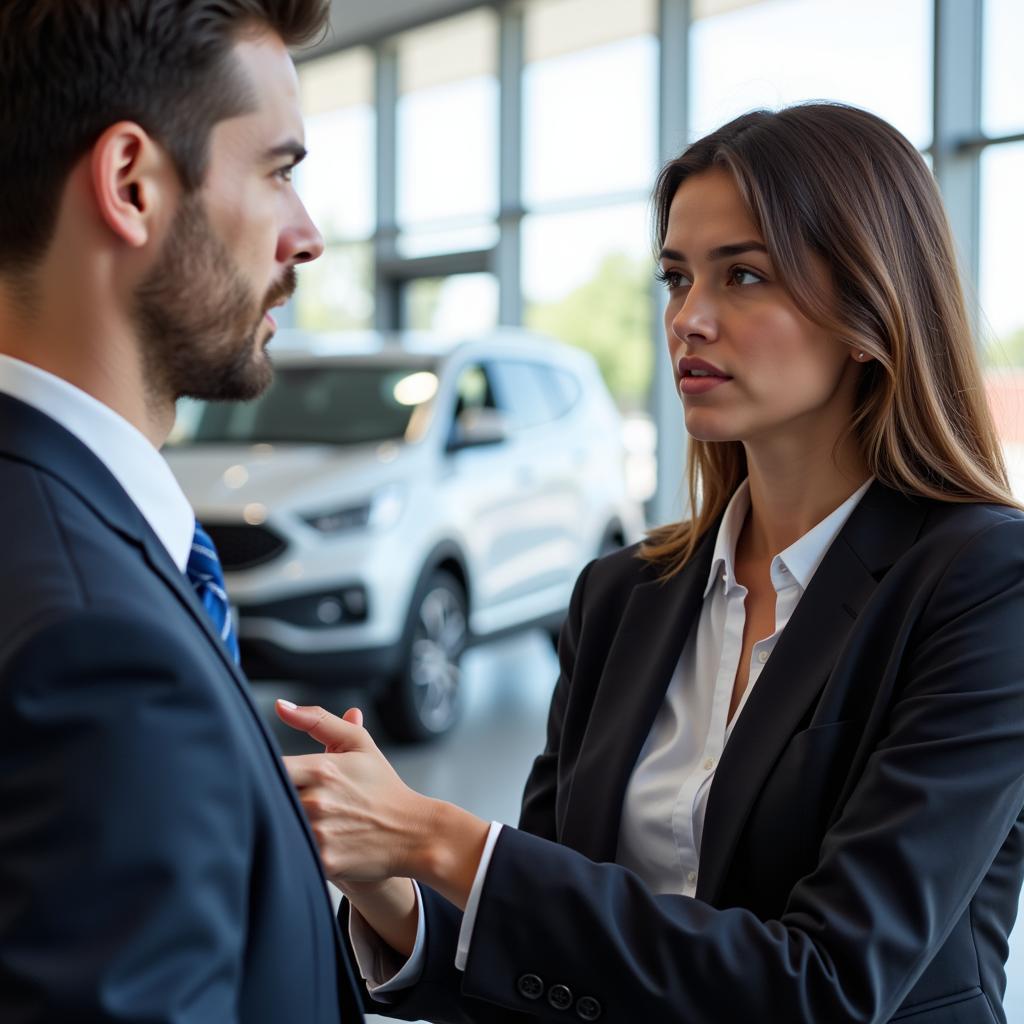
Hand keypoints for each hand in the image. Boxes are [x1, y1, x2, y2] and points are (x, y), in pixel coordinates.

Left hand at [277, 701, 435, 884]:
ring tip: (305, 819)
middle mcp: (317, 802)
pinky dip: (296, 848)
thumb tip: (280, 706)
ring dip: (283, 823)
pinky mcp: (323, 862)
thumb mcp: (357, 744)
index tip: (273, 774)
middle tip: (290, 798)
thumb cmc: (382, 787)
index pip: (269, 768)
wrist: (412, 833)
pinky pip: (293, 853)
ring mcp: (319, 834)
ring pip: (279, 825)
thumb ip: (317, 720)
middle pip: (269, 798)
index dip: (262, 771)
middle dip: (274, 797)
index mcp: (321, 769)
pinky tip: (313, 840)